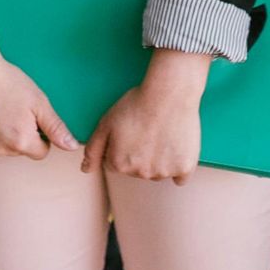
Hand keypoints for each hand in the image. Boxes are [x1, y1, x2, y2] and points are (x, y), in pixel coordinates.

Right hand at [0, 47, 81, 159]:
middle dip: (18, 135)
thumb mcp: (39, 102)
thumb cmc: (7, 82)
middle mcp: (1, 150)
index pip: (40, 152)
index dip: (39, 135)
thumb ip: (56, 127)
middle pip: (18, 150)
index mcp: (22, 142)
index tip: (30, 119)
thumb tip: (72, 147)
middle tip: (10, 110)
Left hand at [84, 50, 207, 182]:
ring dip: (159, 160)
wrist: (169, 93)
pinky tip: (177, 147)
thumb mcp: (106, 123)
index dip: (124, 145)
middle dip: (140, 154)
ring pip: (159, 172)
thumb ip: (93, 150)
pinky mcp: (184, 168)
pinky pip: (181, 176)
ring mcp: (163, 172)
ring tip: (163, 133)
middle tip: (148, 129)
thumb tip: (85, 170)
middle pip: (138, 169)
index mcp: (119, 164)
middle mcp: (140, 173)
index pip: (117, 163)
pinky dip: (179, 165)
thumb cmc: (136, 104)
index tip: (132, 130)